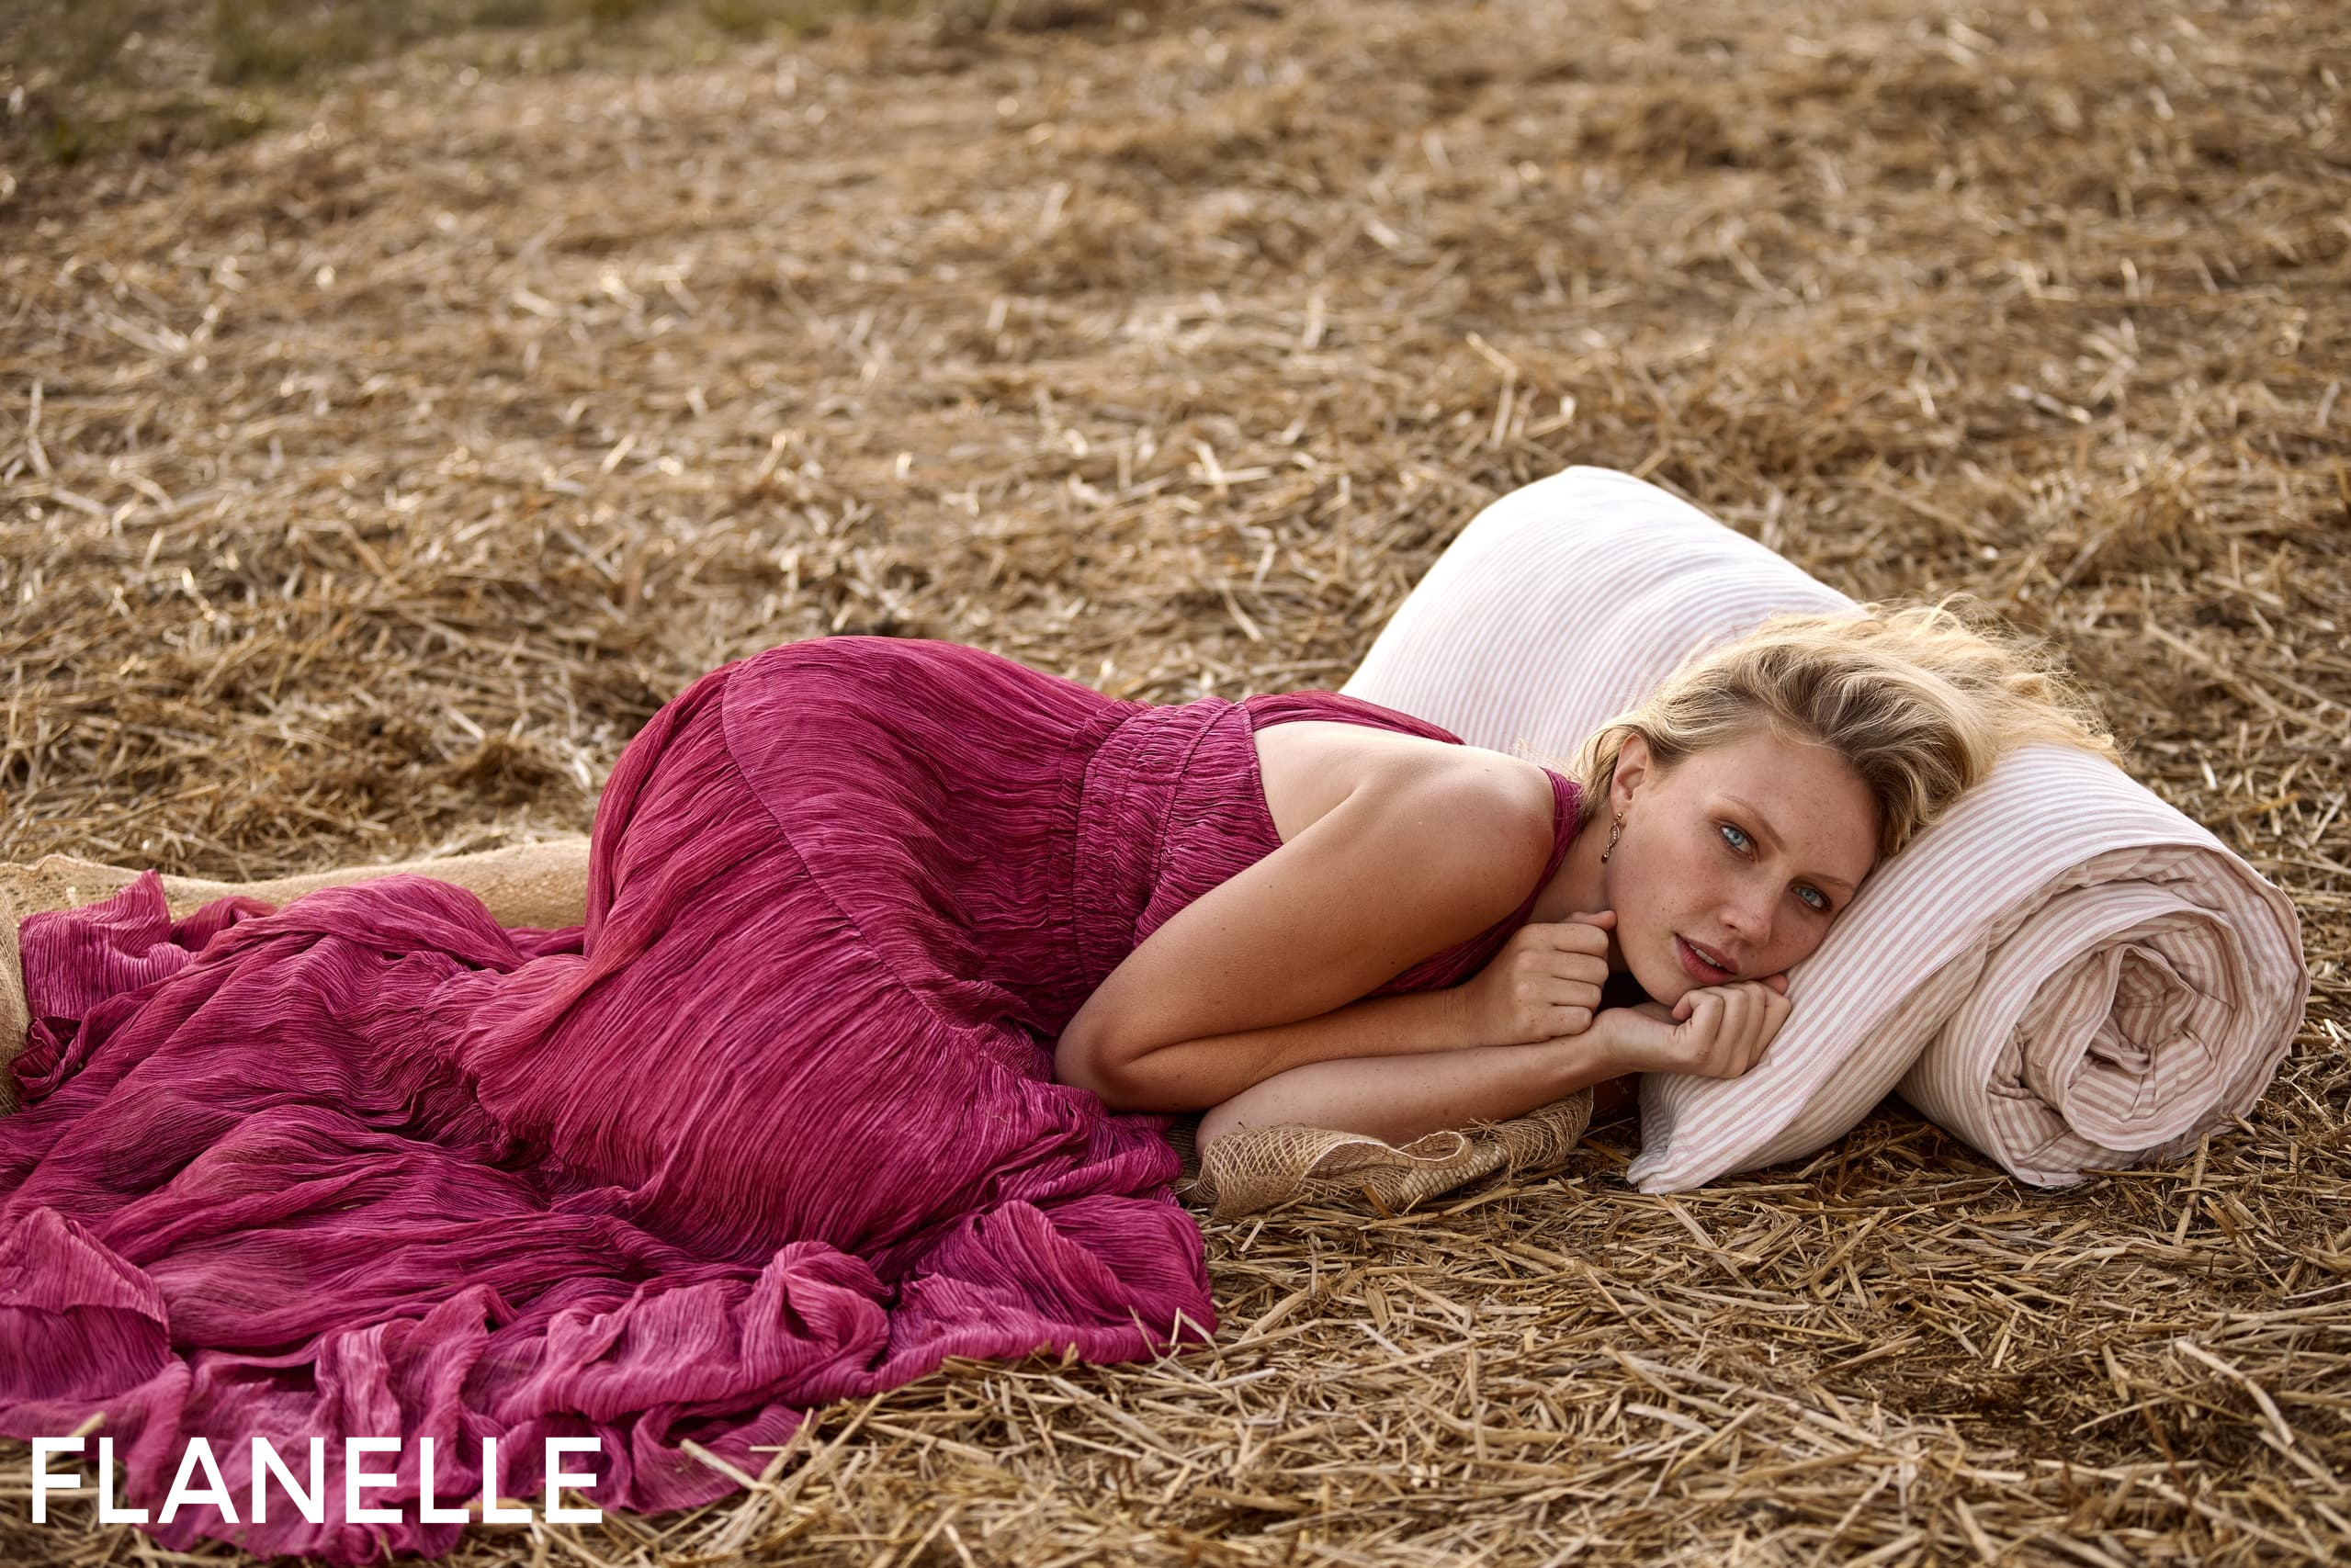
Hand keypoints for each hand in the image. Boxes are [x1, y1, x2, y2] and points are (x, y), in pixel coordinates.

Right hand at [1455, 911, 1613, 1046]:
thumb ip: (1574, 927)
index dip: (1596, 955)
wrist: (1469, 1015)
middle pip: (1599, 970)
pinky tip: (1557, 1021)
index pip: (1597, 939)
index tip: (1578, 965)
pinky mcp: (1532, 1022)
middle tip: (1569, 989)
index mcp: (1533, 934)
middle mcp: (1530, 959)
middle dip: (1592, 983)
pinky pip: (1582, 1021)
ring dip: (1585, 1005)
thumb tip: (1612, 917)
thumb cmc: (1511, 975)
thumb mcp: (1534, 942)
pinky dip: (1575, 1024)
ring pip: (1594, 997)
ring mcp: (1529, 991)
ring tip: (1561, 1004)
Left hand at [1587, 979, 1790, 1079]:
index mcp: (1750, 1054)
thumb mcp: (1712, 1001)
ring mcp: (1720, 1062)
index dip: (1752, 987)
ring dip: (1706, 992)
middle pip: (1760, 997)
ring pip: (1738, 997)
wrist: (1614, 1036)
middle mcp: (1741, 1064)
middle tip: (1695, 1005)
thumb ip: (1748, 994)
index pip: (1782, 1005)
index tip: (1717, 998)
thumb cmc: (1660, 1018)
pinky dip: (1690, 997)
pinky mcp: (1696, 1053)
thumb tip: (1783, 981)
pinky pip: (1712, 1003)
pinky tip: (1674, 1014)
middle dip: (1725, 987)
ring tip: (1685, 1010)